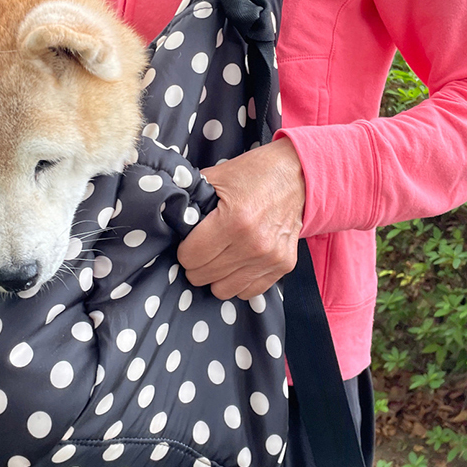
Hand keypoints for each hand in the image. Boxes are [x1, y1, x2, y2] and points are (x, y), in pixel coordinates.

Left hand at [177, 137, 304, 299]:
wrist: (300, 174)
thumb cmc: (254, 174)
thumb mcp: (217, 177)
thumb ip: (190, 198)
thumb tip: (166, 214)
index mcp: (234, 220)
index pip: (190, 257)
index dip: (183, 250)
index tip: (188, 241)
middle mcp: (253, 244)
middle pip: (203, 276)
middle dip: (196, 264)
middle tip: (201, 249)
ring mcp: (270, 258)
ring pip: (223, 290)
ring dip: (215, 276)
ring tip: (218, 258)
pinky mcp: (284, 266)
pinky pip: (249, 292)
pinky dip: (238, 281)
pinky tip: (236, 263)